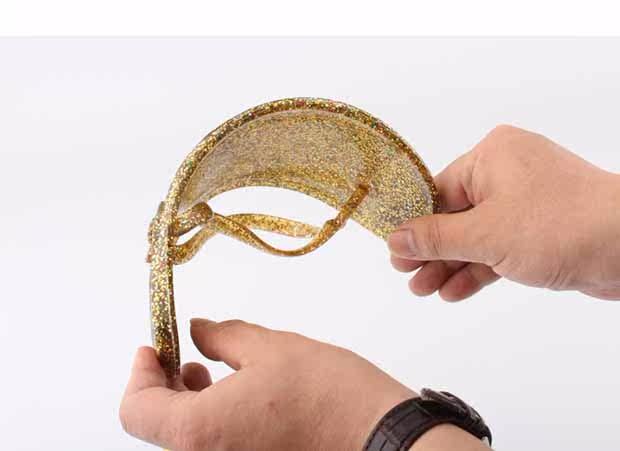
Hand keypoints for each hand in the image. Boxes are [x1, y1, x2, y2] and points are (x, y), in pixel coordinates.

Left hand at [120, 319, 416, 450]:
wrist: (380, 436)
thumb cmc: (328, 393)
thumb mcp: (268, 347)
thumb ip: (222, 336)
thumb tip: (197, 331)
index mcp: (200, 431)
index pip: (136, 410)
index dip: (139, 373)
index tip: (152, 347)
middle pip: (158, 426)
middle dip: (162, 385)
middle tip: (178, 354)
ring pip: (185, 438)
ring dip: (185, 402)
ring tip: (206, 370)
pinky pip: (214, 446)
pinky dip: (210, 419)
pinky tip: (235, 392)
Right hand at [389, 125, 619, 300]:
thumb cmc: (561, 226)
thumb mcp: (485, 234)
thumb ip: (436, 238)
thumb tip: (395, 239)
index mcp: (491, 156)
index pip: (438, 191)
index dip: (414, 225)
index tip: (395, 252)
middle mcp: (507, 173)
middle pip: (455, 215)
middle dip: (432, 251)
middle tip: (408, 277)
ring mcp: (526, 201)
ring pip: (476, 235)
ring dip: (452, 264)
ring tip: (425, 291)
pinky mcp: (540, 229)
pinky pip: (499, 246)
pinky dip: (479, 268)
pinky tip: (454, 291)